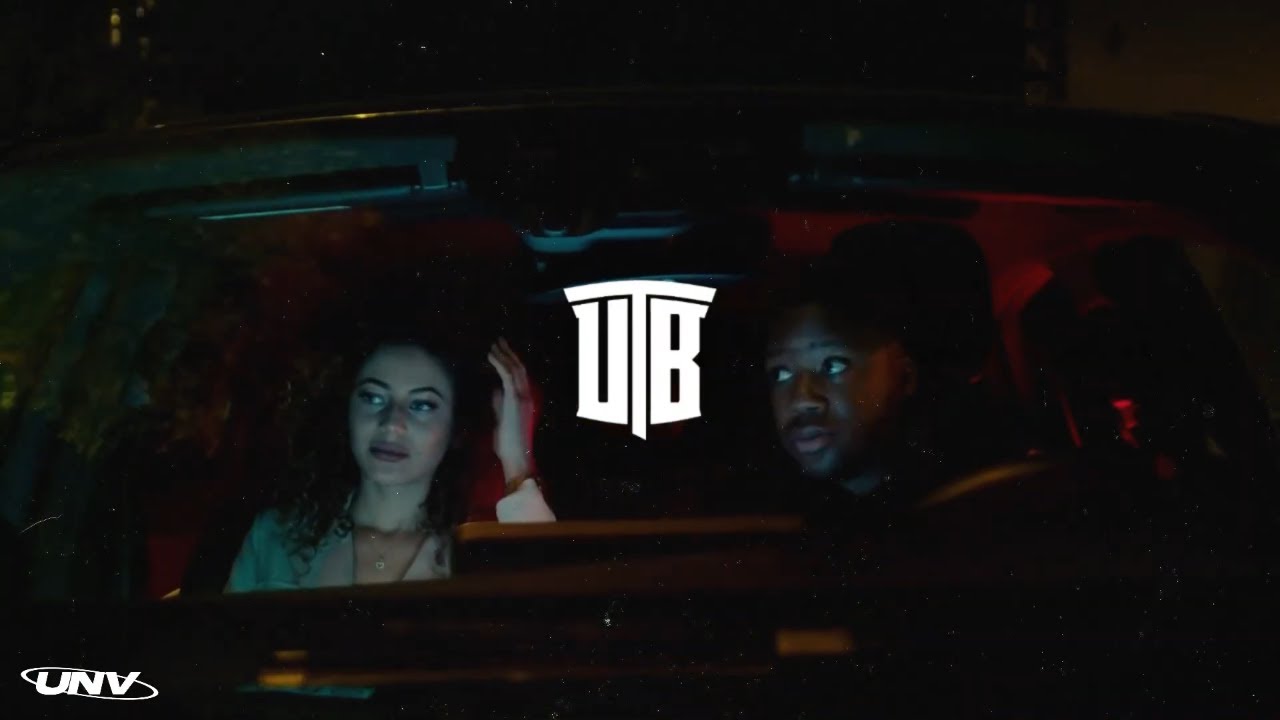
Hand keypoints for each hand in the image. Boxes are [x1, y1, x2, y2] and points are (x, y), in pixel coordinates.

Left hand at [488, 337, 537, 488]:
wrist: (515, 457)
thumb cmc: (508, 444)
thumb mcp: (502, 419)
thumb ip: (499, 404)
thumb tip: (494, 392)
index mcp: (524, 400)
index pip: (518, 376)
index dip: (510, 361)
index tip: (500, 351)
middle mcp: (526, 395)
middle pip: (519, 368)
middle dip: (508, 353)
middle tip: (498, 341)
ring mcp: (522, 397)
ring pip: (514, 369)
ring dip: (503, 355)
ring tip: (494, 344)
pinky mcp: (514, 399)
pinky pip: (507, 376)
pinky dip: (499, 363)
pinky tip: (490, 355)